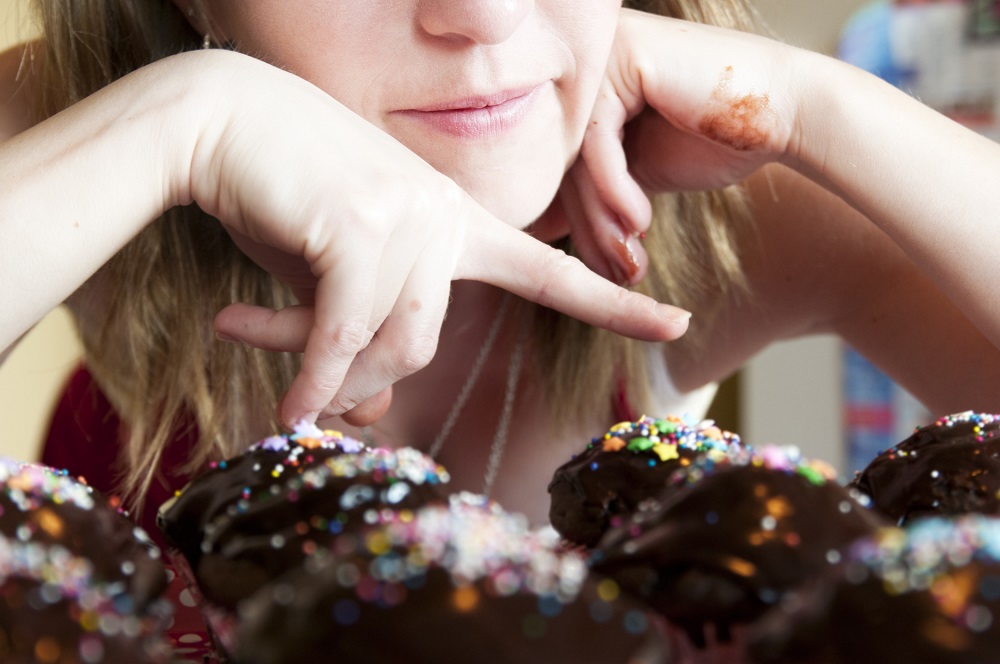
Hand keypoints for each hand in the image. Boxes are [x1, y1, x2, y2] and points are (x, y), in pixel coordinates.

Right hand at [184, 50, 691, 426]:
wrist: (214, 120)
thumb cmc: (278, 198)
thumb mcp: (329, 281)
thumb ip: (361, 339)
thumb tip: (374, 410)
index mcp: (455, 221)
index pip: (550, 270)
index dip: (613, 303)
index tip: (676, 323)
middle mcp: (445, 214)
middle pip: (427, 342)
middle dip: (362, 383)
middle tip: (306, 400)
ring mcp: (410, 213)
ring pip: (393, 342)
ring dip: (329, 377)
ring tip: (272, 373)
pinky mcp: (363, 223)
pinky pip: (347, 334)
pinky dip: (312, 380)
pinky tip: (286, 408)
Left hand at [562, 9, 802, 283]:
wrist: (787, 113)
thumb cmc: (719, 143)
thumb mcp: (637, 177)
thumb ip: (592, 191)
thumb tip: (540, 231)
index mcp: (585, 88)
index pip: (562, 165)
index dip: (582, 223)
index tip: (608, 269)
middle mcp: (586, 63)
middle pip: (564, 163)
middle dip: (592, 230)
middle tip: (619, 275)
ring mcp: (601, 54)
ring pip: (576, 158)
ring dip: (603, 221)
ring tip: (631, 261)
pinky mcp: (622, 58)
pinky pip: (598, 142)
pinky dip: (615, 191)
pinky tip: (642, 221)